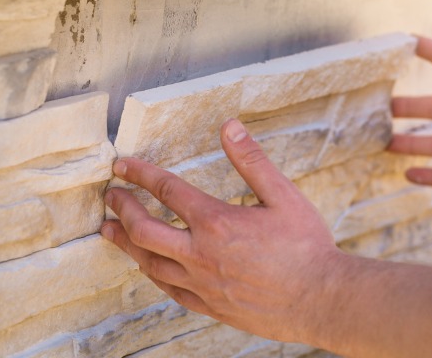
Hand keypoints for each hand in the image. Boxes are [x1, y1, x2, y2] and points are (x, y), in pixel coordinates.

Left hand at [100, 119, 340, 342]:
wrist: (322, 301)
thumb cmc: (307, 247)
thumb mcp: (284, 196)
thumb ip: (252, 161)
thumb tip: (229, 126)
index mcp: (216, 222)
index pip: (166, 190)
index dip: (139, 174)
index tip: (121, 166)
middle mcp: (201, 254)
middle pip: (144, 230)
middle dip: (122, 210)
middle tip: (109, 197)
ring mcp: (202, 284)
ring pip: (149, 264)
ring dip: (126, 244)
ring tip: (110, 232)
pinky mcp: (210, 305)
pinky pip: (169, 290)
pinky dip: (152, 274)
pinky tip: (147, 268)